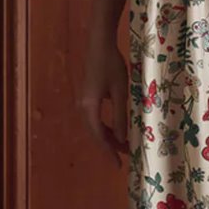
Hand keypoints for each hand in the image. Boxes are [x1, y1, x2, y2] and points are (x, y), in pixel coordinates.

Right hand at [79, 31, 129, 165]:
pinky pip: (95, 118)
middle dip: (110, 145)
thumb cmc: (112, 65)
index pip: (99, 136)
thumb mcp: (121, 92)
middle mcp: (82, 107)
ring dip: (109, 136)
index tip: (118, 164)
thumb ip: (121, 116)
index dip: (109, 151)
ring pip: (95, 126)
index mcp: (89, 107)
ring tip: (124, 144)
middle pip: (95, 133)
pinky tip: (117, 128)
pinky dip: (106, 126)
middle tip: (126, 155)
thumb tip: (122, 138)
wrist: (100, 43)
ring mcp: (83, 101)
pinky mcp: (87, 96)